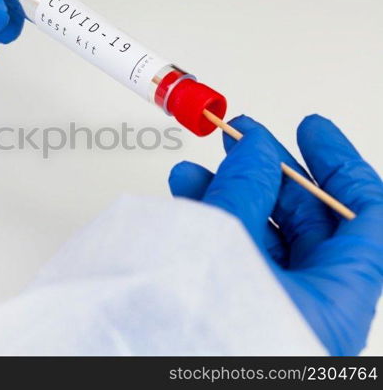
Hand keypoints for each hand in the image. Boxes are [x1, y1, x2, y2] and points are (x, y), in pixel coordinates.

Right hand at [168, 115, 382, 354]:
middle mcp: (308, 307)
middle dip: (268, 173)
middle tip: (243, 139)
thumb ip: (245, 190)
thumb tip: (256, 149)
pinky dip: (211, 221)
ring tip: (196, 170)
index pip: (366, 218)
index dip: (339, 165)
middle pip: (307, 223)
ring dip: (230, 194)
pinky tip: (187, 198)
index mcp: (334, 301)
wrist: (138, 367)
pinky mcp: (234, 309)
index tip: (311, 131)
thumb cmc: (200, 339)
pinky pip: (232, 255)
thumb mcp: (229, 246)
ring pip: (262, 237)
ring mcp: (270, 308)